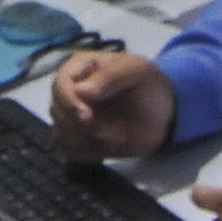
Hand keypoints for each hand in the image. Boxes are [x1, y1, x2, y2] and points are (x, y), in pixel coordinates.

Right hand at [47, 50, 176, 157]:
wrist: (163, 113)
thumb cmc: (149, 85)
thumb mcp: (137, 72)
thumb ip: (110, 77)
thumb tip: (81, 91)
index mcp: (81, 68)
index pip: (59, 84)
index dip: (69, 101)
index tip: (86, 115)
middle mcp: (72, 92)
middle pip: (57, 112)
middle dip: (84, 125)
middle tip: (113, 129)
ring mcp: (74, 117)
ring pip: (61, 134)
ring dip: (89, 140)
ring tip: (116, 135)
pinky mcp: (80, 139)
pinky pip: (71, 151)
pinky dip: (90, 152)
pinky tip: (109, 144)